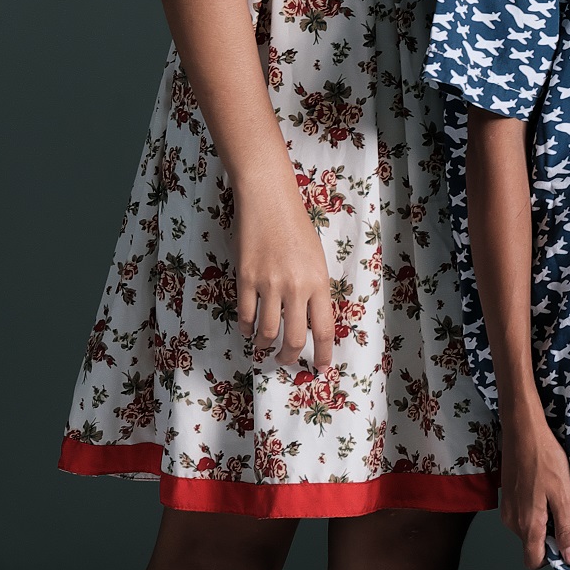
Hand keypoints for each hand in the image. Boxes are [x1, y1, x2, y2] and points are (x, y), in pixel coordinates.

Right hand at [233, 176, 334, 366]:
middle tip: (286, 362)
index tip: (322, 368)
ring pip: (266, 332)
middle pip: (294, 338)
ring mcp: (269, 284)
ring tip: (265, 346)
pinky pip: (245, 316)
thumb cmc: (297, 227)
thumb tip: (310, 321)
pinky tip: (248, 329)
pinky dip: (246, 329)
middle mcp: (296, 287)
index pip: (325, 328)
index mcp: (319, 281)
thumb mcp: (316, 259)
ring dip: (265, 346)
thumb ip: (314, 290)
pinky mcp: (245, 279)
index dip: (324, 353)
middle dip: (290, 358)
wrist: (269, 201)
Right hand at [499, 403, 569, 568]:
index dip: (551, 557)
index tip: (567, 543)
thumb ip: (565, 529)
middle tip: (566, 511)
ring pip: (527, 528)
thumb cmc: (544, 460)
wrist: (523, 432)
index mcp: (528, 525)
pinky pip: (522, 514)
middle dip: (550, 535)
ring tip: (557, 495)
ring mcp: (508, 510)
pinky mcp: (507, 497)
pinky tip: (545, 487)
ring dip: (543, 519)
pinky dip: (535, 508)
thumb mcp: (563, 496)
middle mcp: (513, 522)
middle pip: (531, 544)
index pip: (533, 561)